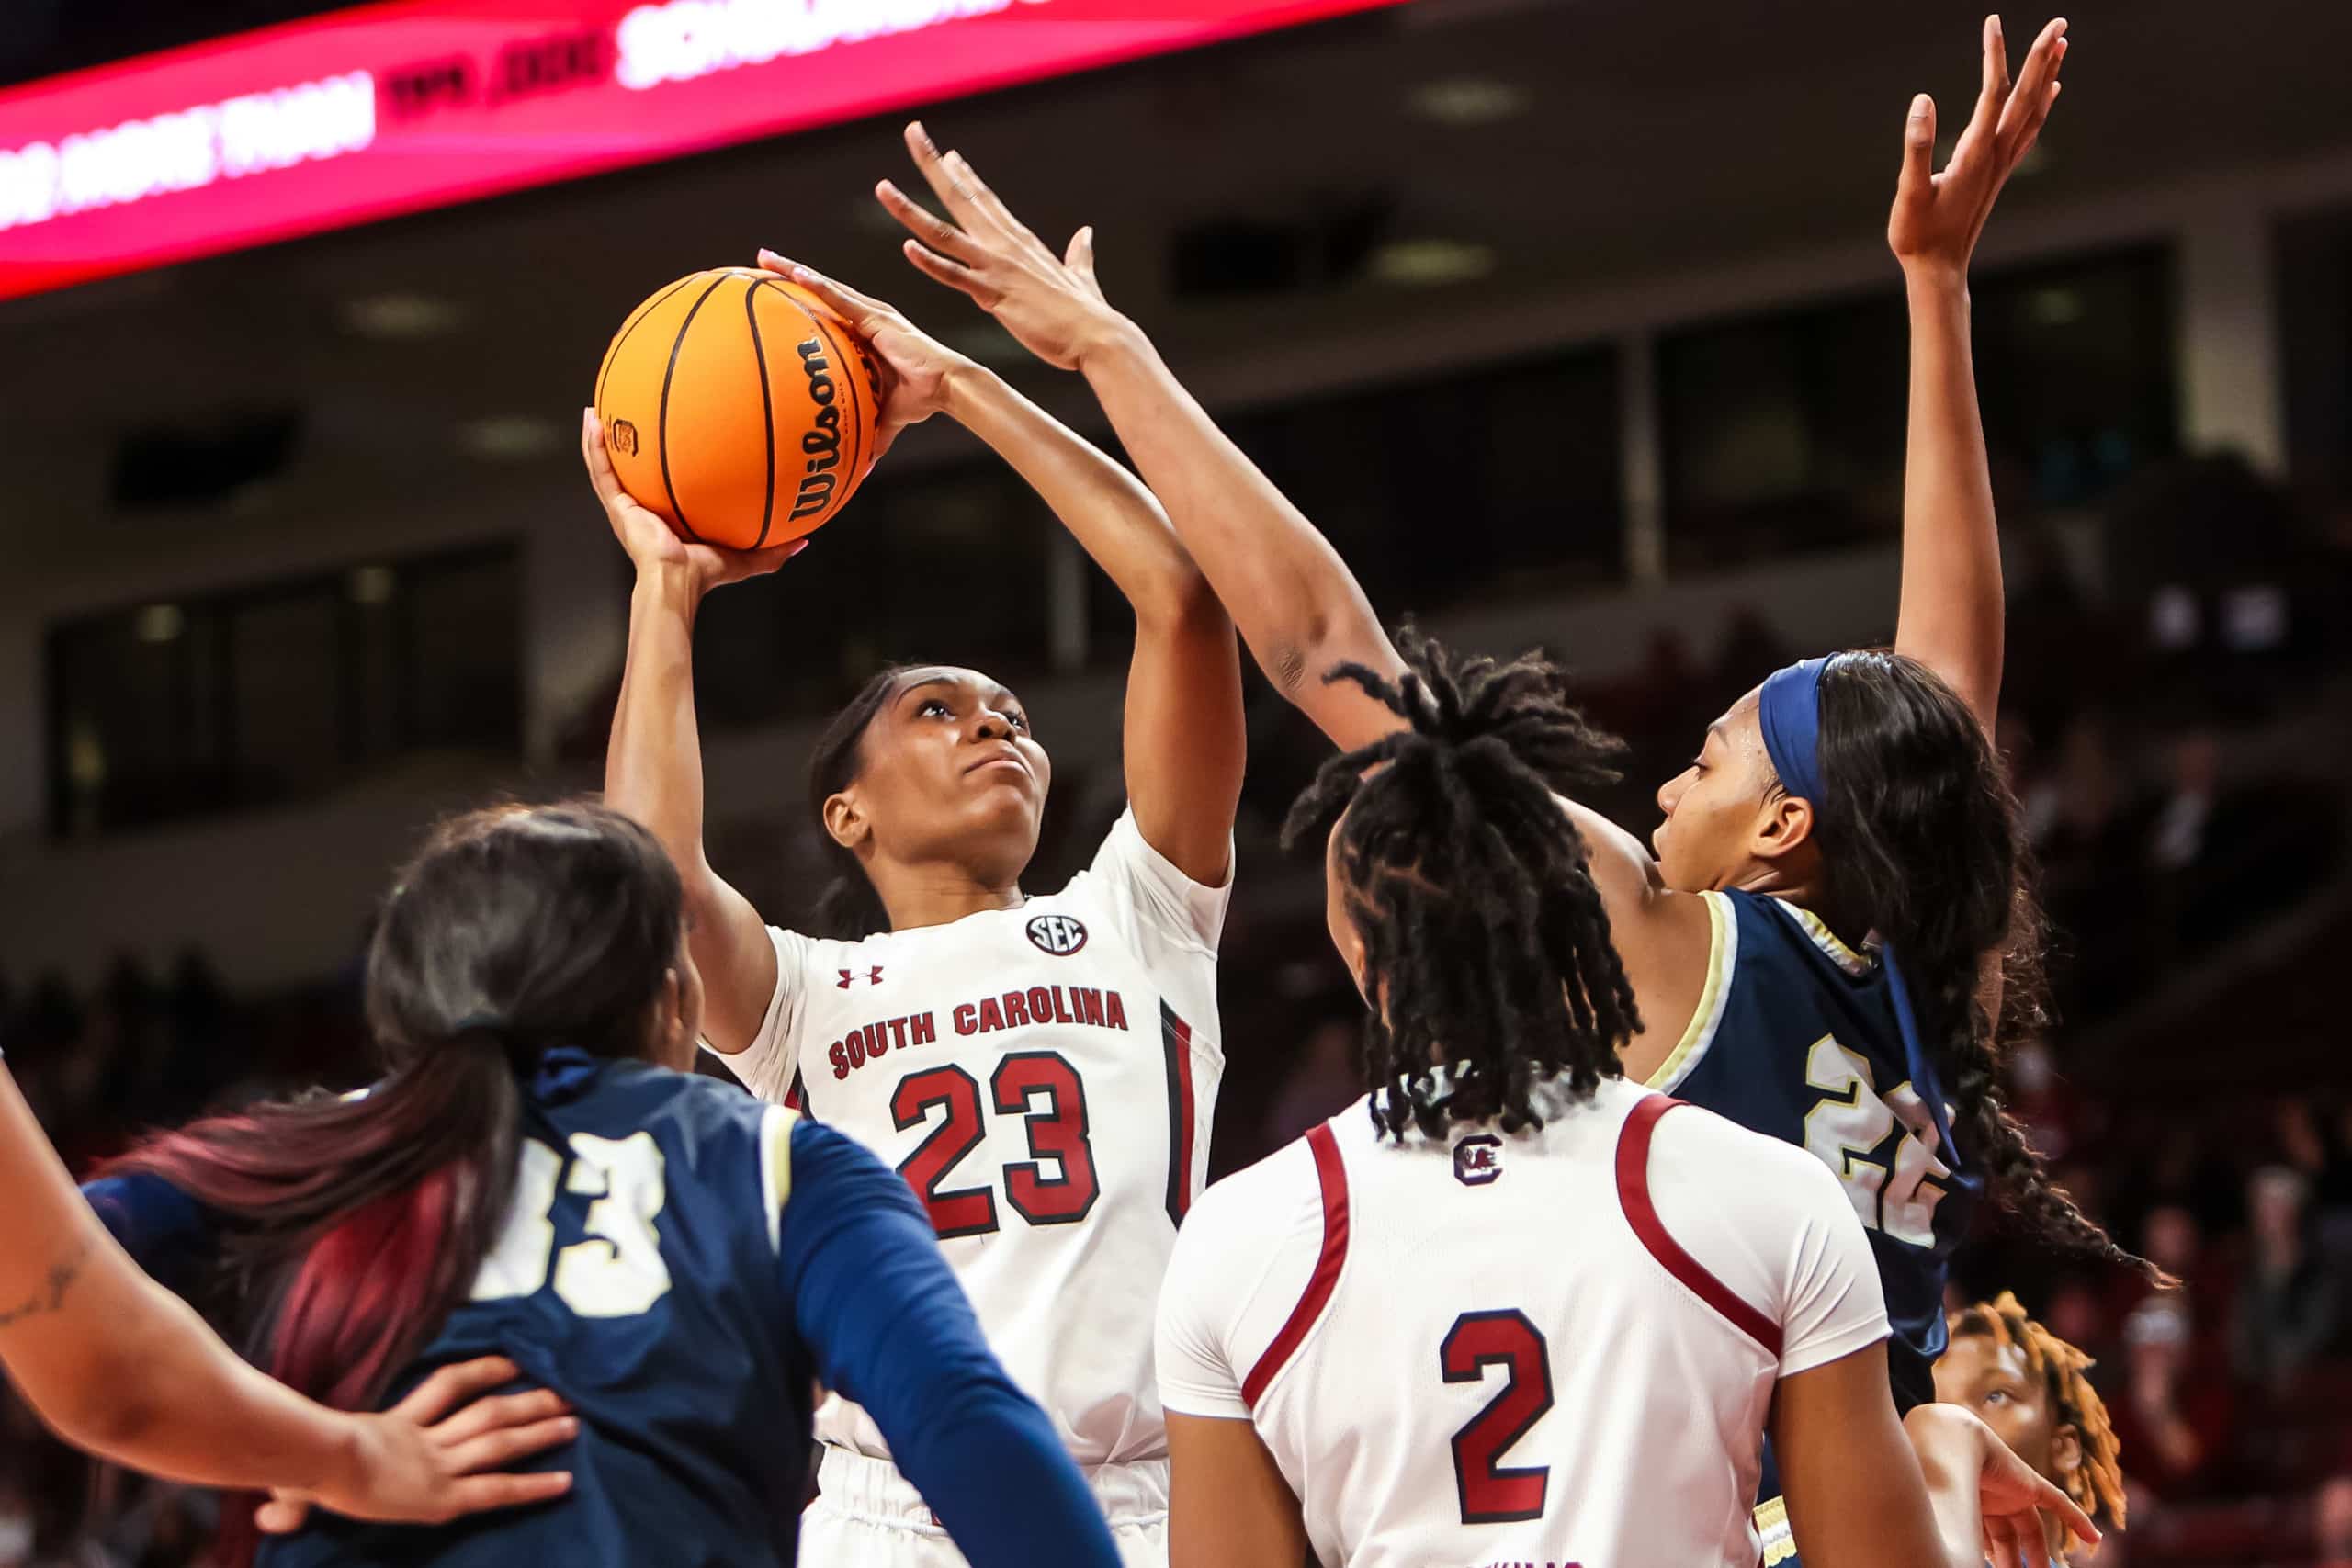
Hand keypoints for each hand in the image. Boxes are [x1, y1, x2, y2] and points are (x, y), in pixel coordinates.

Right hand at [256, 1357, 575, 1534]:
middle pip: (486, 1410)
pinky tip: (564, 1482)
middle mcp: (425, 1440)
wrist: (314, 1457)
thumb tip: (269, 1515)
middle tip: (566, 1390)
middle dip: (526, 1401)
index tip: (511, 1360)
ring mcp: (438, 1464)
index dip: (480, 1371)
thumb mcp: (293, 1476)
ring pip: (499, 1440)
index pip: (445, 1387)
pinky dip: (532, 1485)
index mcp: (394, 1425)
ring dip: (539, 1430)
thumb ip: (290, 1499)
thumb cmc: (296, 1461)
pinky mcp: (445, 1494)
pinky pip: (496, 1489)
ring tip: (575, 1421)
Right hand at [581, 408, 804, 591]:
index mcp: (666, 515)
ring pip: (609, 464)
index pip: (664, 483)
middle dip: (629, 442)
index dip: (664, 462)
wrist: (676, 581)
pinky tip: (592, 420)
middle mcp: (643, 507)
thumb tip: (805, 542)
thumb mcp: (744, 556)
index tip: (671, 435)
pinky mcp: (616, 505)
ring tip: (597, 409)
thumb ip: (773, 549)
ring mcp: (625, 505)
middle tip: (629, 413)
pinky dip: (594, 444)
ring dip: (602, 436)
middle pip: (634, 468)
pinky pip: (601, 469)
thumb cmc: (704, 574)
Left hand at [754, 251, 978, 461]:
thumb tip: (864, 469)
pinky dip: (817, 285)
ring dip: (794, 270)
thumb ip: (872, 435)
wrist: (947, 388)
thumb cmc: (922, 398)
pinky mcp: (875, 317)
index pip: (828, 309)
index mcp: (866, 333)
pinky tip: (796, 272)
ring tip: (766, 257)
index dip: (803, 296)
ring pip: (825, 286)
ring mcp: (870, 314)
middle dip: (789, 272)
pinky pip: (839, 297)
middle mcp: (866, 317)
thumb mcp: (887, 416)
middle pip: (821, 289)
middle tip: (761, 259)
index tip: (775, 288)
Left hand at [872, 121, 1122, 371]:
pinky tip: (907, 248)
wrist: (1098, 336)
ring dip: (911, 210)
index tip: (949, 155)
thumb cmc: (1088, 313)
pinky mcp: (994, 294)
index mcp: (1021, 241)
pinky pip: (955, 276)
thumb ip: (1079, 254)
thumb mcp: (1082, 276)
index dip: (965, 176)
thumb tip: (1086, 234)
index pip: (987, 200)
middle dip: (934, 164)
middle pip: (961, 197)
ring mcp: (997, 267)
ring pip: (944, 232)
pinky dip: (930, 262)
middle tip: (912, 132)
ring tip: (883, 188)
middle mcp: (1005, 245)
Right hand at [1889, 16, 2068, 280]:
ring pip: (2034, 111)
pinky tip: (2052, 91)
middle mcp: (1996, 155)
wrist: (1939, 270)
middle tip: (2059, 22)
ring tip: (2061, 44)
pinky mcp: (1998, 173)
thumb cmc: (1918, 236)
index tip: (1993, 21)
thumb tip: (1922, 101)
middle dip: (2042, 57)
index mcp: (1975, 153)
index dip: (1995, 55)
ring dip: (2048, 76)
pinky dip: (2043, 105)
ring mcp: (2001, 164)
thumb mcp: (1908, 193)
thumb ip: (1916, 146)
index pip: (1993, 92)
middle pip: (2026, 97)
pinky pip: (2030, 130)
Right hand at [1908, 1403, 2099, 1567]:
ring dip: (2039, 1556)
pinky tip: (2094, 1540)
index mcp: (1967, 1508)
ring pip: (2031, 1531)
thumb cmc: (1933, 1481)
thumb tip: (1955, 1561)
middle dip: (2012, 1563)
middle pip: (2007, 1540)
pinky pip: (2060, 1504)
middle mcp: (1990, 1500)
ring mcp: (2011, 1492)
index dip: (1990, 1558)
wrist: (1946, 1444)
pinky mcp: (2030, 1484)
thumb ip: (1957, 1543)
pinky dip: (2077, 1520)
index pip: (1984, 1540)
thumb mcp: (1947, 1523)